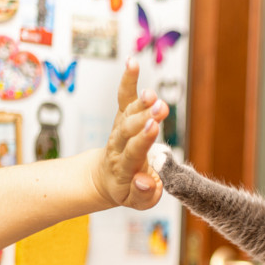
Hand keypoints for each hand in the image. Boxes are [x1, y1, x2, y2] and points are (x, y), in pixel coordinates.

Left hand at [97, 57, 168, 209]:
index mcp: (123, 167)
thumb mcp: (137, 202)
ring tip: (152, 92)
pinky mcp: (122, 118)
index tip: (154, 126)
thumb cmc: (127, 190)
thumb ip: (145, 195)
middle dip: (144, 117)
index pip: (132, 151)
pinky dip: (128, 80)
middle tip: (159, 107)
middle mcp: (118, 145)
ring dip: (141, 101)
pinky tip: (132, 62)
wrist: (105, 178)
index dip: (143, 139)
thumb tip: (146, 181)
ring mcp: (119, 129)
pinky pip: (124, 97)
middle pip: (129, 128)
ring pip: (128, 112)